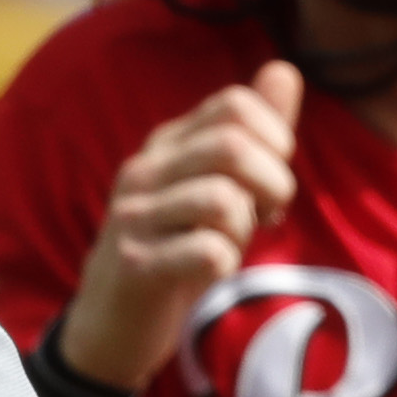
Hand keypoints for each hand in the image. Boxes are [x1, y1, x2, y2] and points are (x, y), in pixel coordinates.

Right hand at [54, 60, 302, 390]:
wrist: (111, 326)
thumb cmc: (173, 252)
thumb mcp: (213, 187)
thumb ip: (251, 133)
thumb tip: (284, 69)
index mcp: (166, 144)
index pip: (234, 105)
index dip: (274, 139)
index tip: (269, 183)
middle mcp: (145, 171)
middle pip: (232, 146)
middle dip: (273, 183)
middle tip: (267, 217)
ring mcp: (134, 217)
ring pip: (223, 200)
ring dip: (245, 229)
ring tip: (230, 244)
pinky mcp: (135, 266)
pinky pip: (208, 251)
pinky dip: (225, 264)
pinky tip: (209, 272)